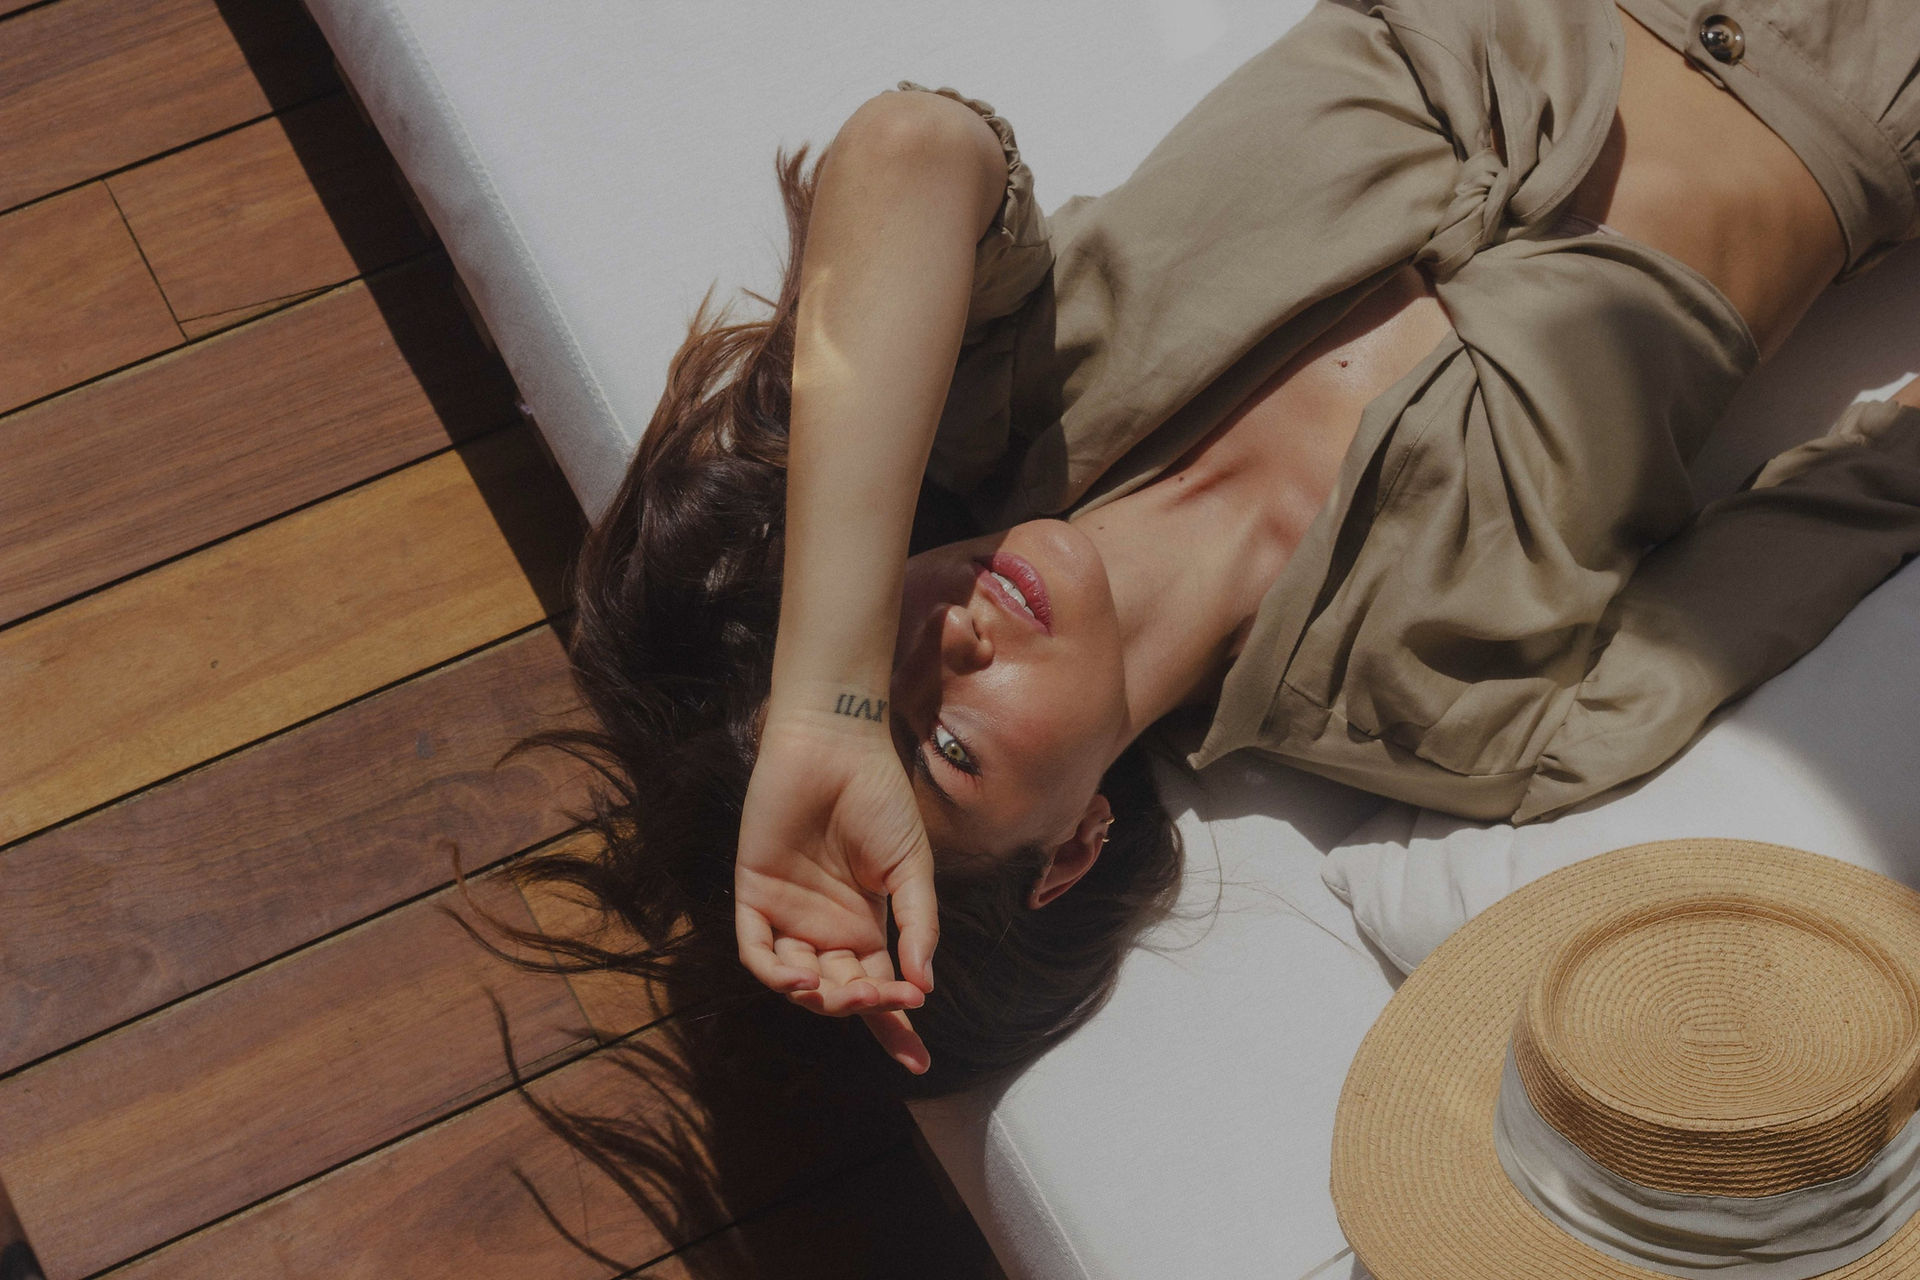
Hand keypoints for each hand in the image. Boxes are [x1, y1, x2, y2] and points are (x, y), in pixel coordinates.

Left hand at [734, 707, 939, 1072]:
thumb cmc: (880, 800)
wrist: (836, 748)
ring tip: (843, 993)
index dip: (895, 1028)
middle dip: (862, 1006)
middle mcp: (826, 929)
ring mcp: (789, 915)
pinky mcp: (753, 896)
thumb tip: (924, 986)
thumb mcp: (911, 868)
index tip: (919, 1064)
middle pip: (840, 992)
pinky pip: (757, 951)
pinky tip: (801, 978)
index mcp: (866, 926)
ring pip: (798, 982)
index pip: (879, 990)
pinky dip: (776, 973)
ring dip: (820, 997)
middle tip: (883, 1000)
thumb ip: (918, 926)